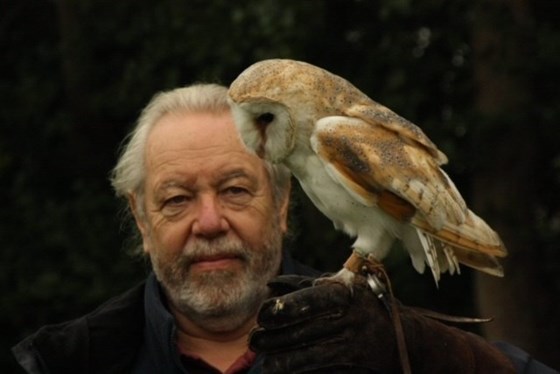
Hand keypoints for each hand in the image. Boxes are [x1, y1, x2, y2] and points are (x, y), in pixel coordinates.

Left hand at [250, 274, 514, 372]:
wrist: (409, 341)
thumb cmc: (368, 306)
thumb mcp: (343, 289)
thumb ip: (305, 286)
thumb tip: (271, 286)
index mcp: (347, 295)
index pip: (310, 300)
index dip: (283, 308)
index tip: (262, 313)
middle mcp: (352, 320)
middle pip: (304, 329)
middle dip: (275, 336)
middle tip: (254, 338)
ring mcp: (354, 346)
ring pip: (310, 354)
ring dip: (282, 358)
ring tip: (264, 358)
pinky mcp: (353, 366)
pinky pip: (321, 370)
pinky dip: (299, 371)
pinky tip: (282, 370)